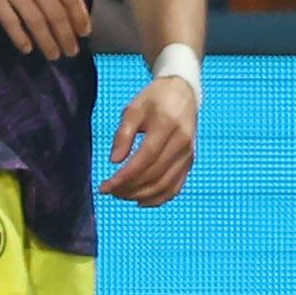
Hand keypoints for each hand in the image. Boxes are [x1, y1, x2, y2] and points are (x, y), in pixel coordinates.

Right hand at [0, 0, 89, 59]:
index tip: (84, 32)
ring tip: (53, 55)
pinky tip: (26, 48)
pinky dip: (20, 37)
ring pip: (37, 20)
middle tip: (71, 52)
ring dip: (47, 41)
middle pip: (56, 12)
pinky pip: (11, 21)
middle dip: (66, 35)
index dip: (80, 16)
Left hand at [99, 77, 195, 205]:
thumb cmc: (153, 100)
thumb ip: (123, 134)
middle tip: (110, 192)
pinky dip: (159, 198)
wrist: (182, 93)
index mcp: (166, 127)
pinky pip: (176, 186)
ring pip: (165, 185)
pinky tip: (142, 201)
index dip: (124, 177)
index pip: (144, 160)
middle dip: (130, 188)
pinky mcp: (190, 161)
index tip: (105, 187)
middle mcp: (181, 144)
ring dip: (142, 195)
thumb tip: (114, 161)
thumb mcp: (133, 109)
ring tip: (121, 196)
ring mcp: (188, 154)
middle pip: (154, 175)